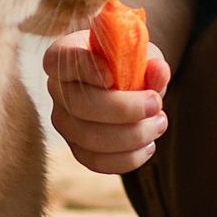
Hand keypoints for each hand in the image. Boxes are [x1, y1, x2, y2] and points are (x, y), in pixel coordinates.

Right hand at [45, 28, 169, 174]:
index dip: (83, 68)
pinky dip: (128, 158)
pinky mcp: (78, 149)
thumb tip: (159, 71)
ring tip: (159, 123)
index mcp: (65, 55)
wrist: (130, 83)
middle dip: (123, 109)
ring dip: (131, 135)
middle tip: (155, 104)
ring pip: (89, 138)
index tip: (111, 76)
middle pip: (78, 105)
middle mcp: (58, 89)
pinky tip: (148, 145)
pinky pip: (97, 162)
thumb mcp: (142, 56)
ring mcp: (65, 122)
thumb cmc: (130, 63)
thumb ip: (150, 63)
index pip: (60, 59)